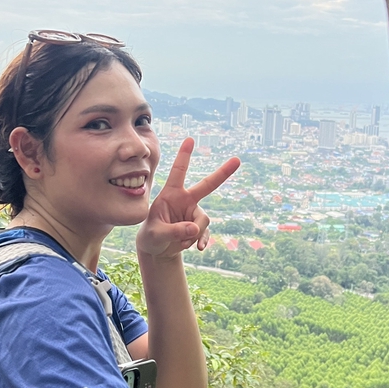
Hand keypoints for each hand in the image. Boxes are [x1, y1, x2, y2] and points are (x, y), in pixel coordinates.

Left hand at [136, 138, 240, 259]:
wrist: (156, 248)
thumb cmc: (151, 235)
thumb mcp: (156, 234)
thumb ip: (174, 231)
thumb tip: (194, 229)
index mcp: (171, 194)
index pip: (178, 172)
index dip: (184, 156)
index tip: (190, 139)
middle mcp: (186, 200)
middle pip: (207, 185)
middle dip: (223, 173)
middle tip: (237, 160)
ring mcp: (194, 213)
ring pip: (203, 220)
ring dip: (193, 234)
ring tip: (180, 242)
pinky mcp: (199, 226)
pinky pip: (205, 232)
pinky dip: (201, 240)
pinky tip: (198, 248)